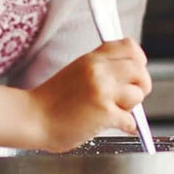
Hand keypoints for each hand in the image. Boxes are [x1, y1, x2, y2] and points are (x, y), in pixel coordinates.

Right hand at [33, 39, 150, 150]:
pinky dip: (126, 126)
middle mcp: (99, 70)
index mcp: (92, 58)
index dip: (138, 61)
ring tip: (112, 111)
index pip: (130, 47)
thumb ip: (102, 67)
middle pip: (140, 71)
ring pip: (138, 95)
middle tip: (128, 98)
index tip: (134, 73)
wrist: (33, 118)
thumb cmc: (53, 100)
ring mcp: (102, 91)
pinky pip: (131, 120)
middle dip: (140, 86)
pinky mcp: (104, 113)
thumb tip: (133, 73)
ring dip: (130, 107)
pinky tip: (116, 125)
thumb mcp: (77, 71)